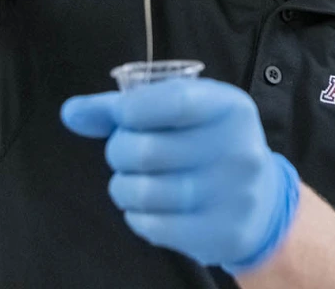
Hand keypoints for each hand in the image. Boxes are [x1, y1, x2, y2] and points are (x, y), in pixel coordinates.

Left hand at [61, 78, 300, 274]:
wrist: (263, 205)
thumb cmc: (210, 146)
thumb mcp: (184, 115)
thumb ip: (126, 108)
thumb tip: (71, 112)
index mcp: (230, 108)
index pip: (172, 101)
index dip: (131, 110)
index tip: (120, 117)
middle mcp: (237, 149)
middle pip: (145, 150)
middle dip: (119, 151)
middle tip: (125, 154)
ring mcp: (232, 195)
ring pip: (142, 192)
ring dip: (122, 187)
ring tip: (132, 182)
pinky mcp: (220, 233)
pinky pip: (151, 226)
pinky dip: (136, 216)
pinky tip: (148, 208)